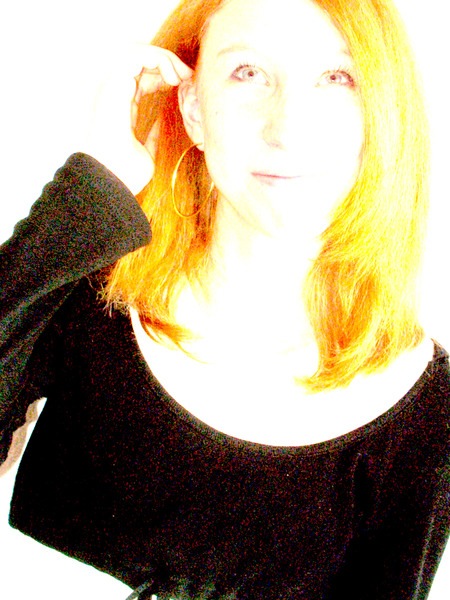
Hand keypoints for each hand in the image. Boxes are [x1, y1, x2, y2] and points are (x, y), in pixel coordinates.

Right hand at [85, 45, 193, 194]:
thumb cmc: (126, 173)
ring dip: (163, 58)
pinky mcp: (114, 84)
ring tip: (181, 75)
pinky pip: (136, 55)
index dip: (161, 76)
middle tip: (187, 75)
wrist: (112, 179)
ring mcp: (111, 88)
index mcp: (119, 107)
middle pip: (140, 63)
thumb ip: (151, 135)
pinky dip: (157, 59)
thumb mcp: (145, 151)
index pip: (140, 79)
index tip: (182, 85)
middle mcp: (113, 94)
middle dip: (166, 63)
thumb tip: (161, 123)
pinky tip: (172, 77)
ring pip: (138, 53)